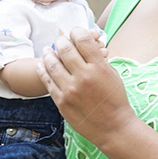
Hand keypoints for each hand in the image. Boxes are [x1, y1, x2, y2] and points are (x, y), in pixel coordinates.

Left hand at [39, 27, 134, 144]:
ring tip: (47, 50)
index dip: (77, 31)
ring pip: (52, 63)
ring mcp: (70, 90)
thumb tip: (83, 42)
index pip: (82, 38)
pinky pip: (47, 81)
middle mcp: (83, 76)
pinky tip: (42, 64)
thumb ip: (97, 58)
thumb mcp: (112, 73)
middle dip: (61, 41)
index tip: (75, 33)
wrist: (113, 127)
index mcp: (99, 67)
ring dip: (48, 53)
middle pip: (65, 48)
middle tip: (60, 41)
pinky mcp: (61, 102)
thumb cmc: (115, 99)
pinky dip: (43, 69)